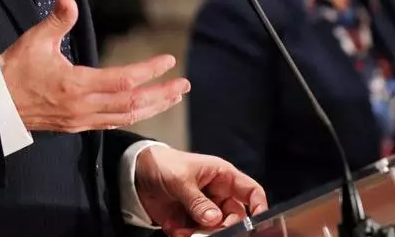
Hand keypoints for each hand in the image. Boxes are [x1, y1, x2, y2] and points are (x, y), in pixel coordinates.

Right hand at [0, 0, 189, 131]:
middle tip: (184, 84)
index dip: (148, 71)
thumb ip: (57, 19)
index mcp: (76, 85)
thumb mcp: (36, 40)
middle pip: (132, 104)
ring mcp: (81, 120)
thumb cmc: (15, 69)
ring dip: (152, 107)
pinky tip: (144, 109)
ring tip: (173, 97)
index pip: (123, 81)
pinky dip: (133, 116)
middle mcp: (82, 107)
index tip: (168, 61)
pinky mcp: (76, 126)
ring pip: (125, 117)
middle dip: (161, 94)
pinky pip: (112, 123)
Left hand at [135, 147, 268, 236]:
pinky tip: (174, 229)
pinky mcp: (191, 221)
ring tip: (183, 231)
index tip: (257, 222)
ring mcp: (205, 209)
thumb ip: (198, 201)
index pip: (250, 191)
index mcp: (223, 176)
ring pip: (216, 230)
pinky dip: (187, 236)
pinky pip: (198, 235)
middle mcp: (218, 194)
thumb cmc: (164, 165)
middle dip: (223, 227)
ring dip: (202, 234)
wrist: (136, 175)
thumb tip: (215, 220)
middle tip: (208, 231)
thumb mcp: (181, 180)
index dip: (258, 206)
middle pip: (235, 217)